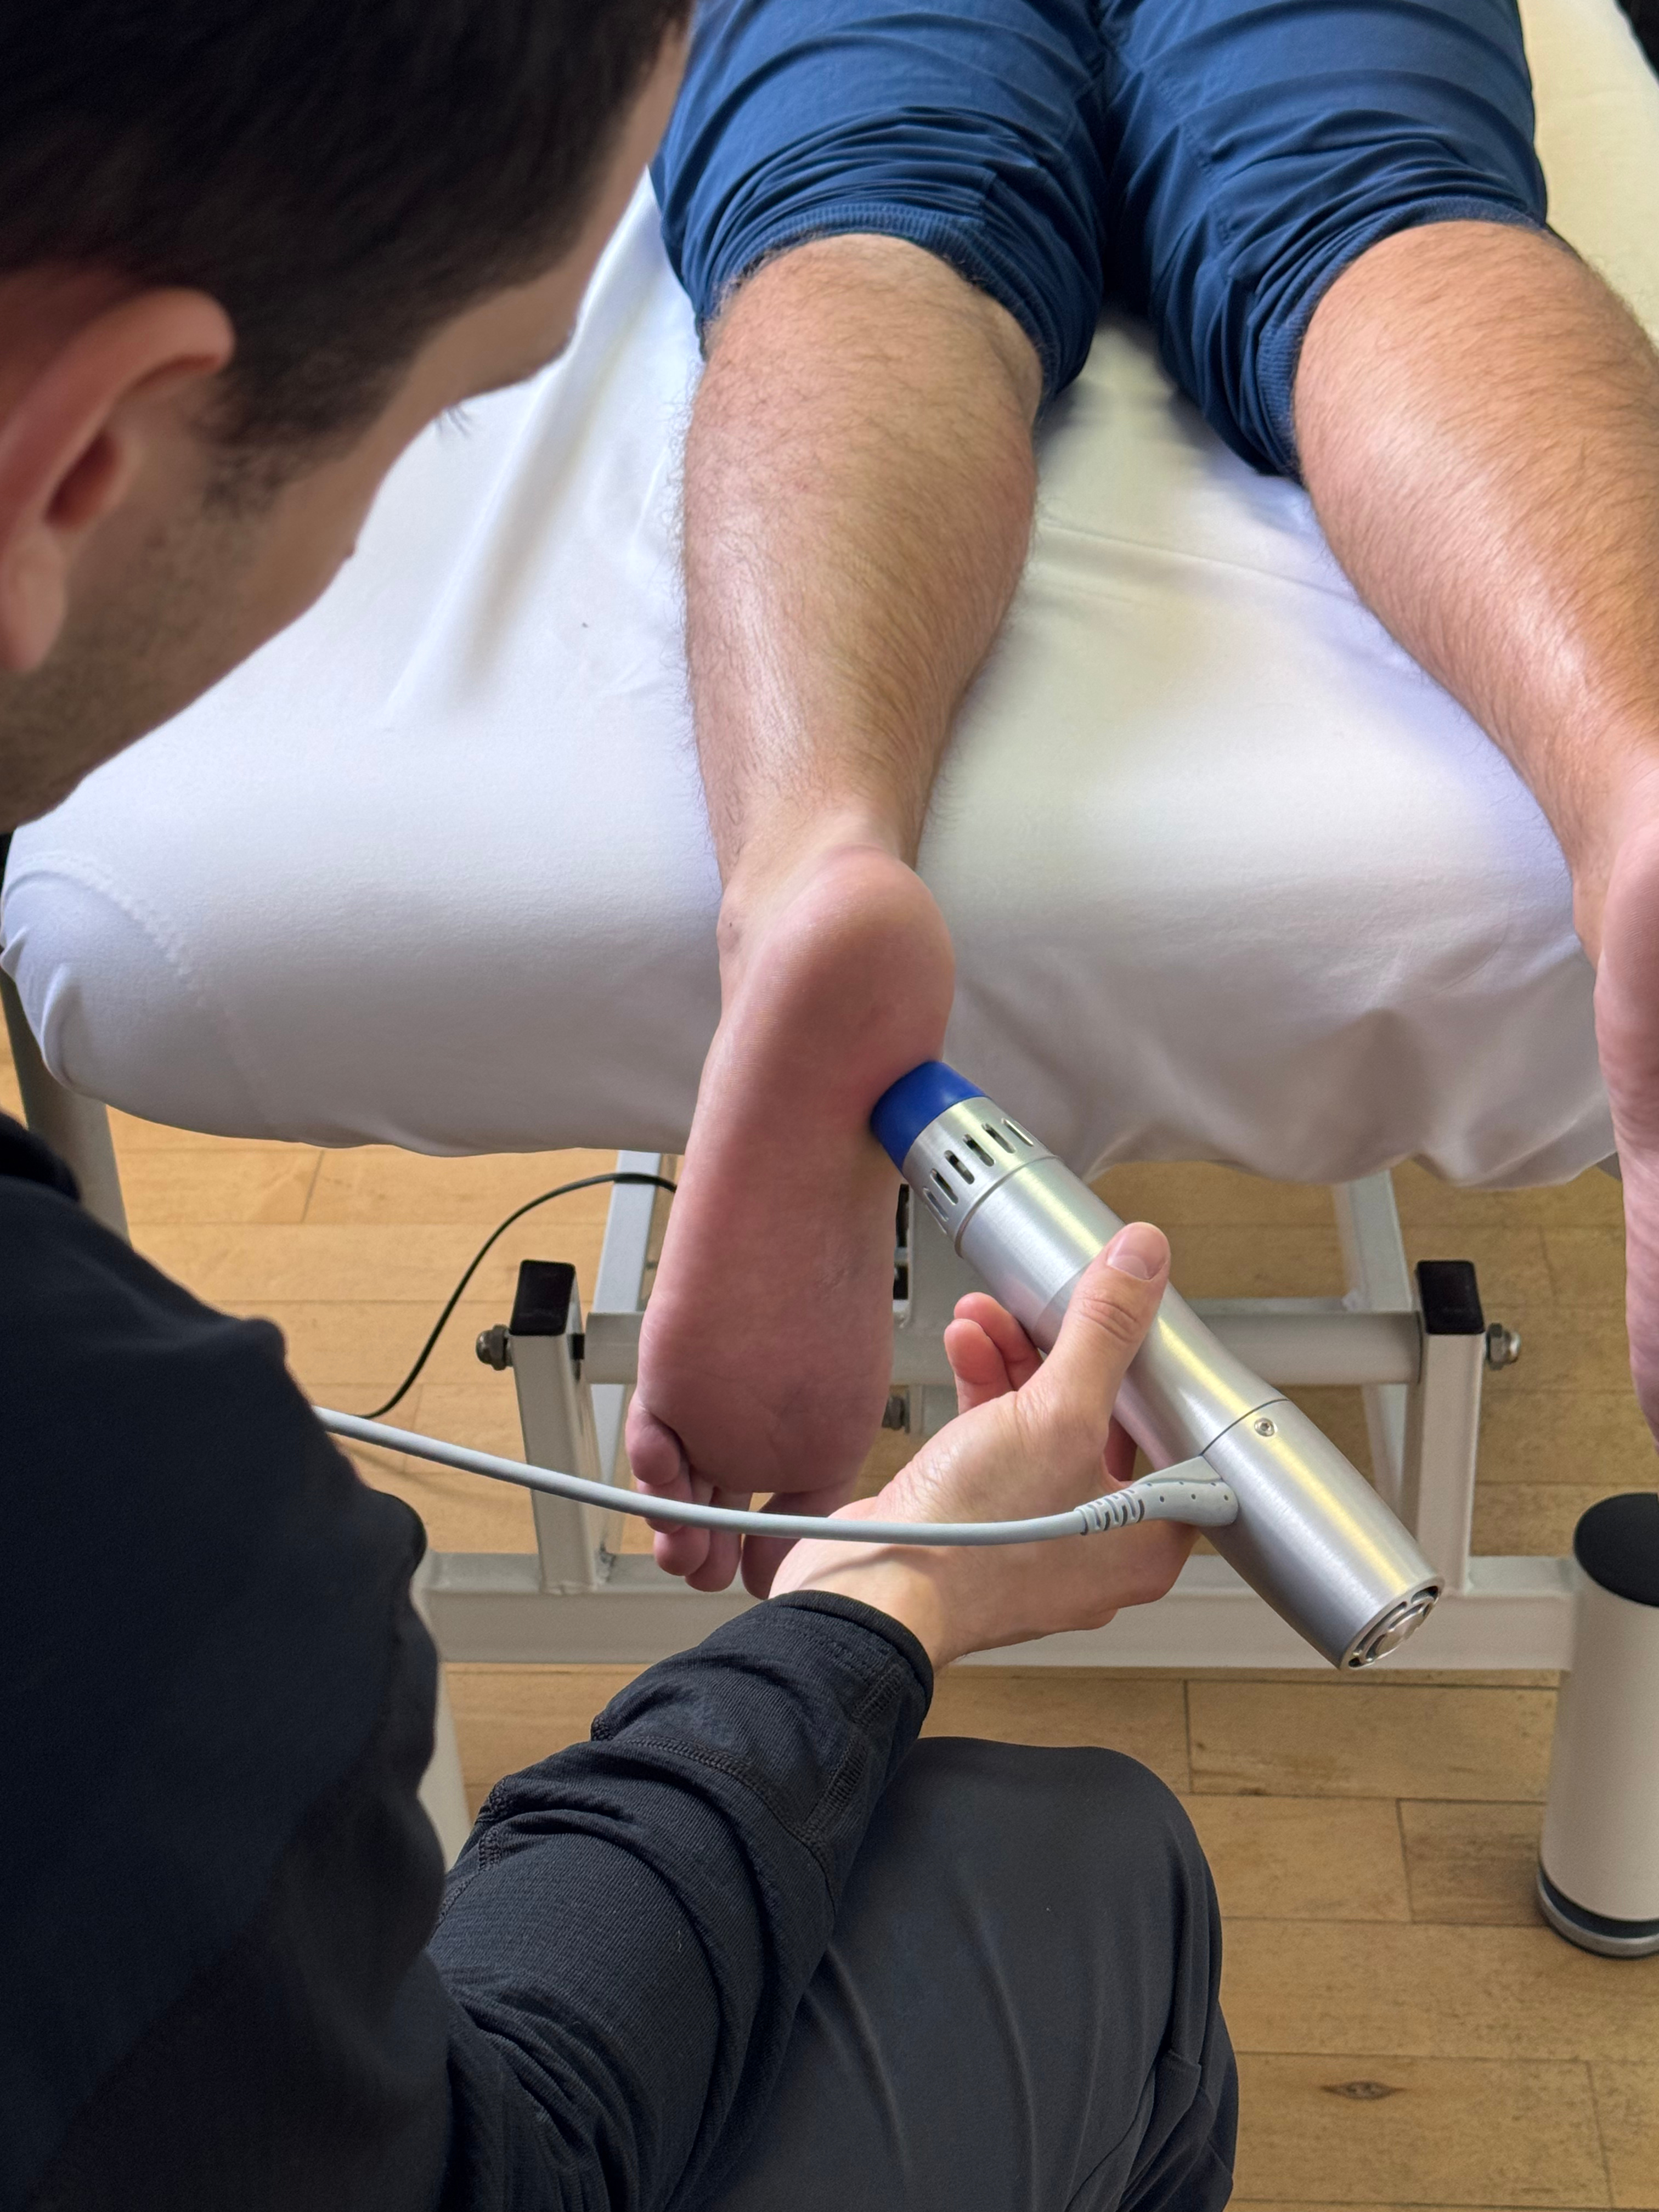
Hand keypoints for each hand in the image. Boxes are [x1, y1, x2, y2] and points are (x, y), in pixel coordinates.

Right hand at [769, 1224, 1197, 1666]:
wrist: (871, 1594)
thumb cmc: (973, 1543)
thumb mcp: (1054, 1415)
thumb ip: (1104, 1336)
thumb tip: (1144, 1264)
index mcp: (1147, 1539)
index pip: (1175, 1434)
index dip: (1151, 1368)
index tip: (1132, 1318)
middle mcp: (1100, 1545)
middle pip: (1102, 1421)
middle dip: (1062, 1350)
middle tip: (1044, 1305)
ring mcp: (1038, 1536)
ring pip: (1043, 1427)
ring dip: (1014, 1363)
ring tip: (985, 1318)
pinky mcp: (984, 1523)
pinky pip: (998, 1445)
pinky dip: (983, 1395)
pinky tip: (964, 1349)